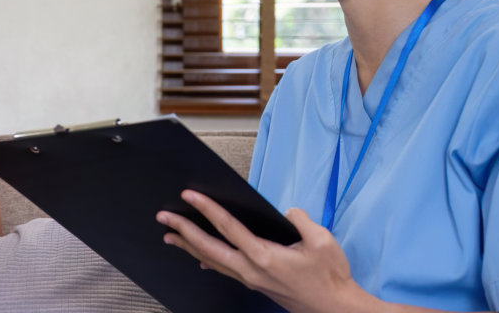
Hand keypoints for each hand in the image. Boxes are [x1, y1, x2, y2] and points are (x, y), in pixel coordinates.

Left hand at [156, 190, 370, 312]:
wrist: (334, 308)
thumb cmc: (329, 276)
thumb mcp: (322, 240)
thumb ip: (300, 220)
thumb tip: (287, 213)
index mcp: (264, 256)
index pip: (228, 228)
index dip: (207, 210)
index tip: (190, 196)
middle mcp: (251, 270)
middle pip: (209, 247)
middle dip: (184, 231)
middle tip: (164, 217)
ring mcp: (251, 279)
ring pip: (213, 260)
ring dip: (189, 246)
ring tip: (170, 236)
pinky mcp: (255, 284)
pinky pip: (225, 270)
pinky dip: (208, 260)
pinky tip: (200, 258)